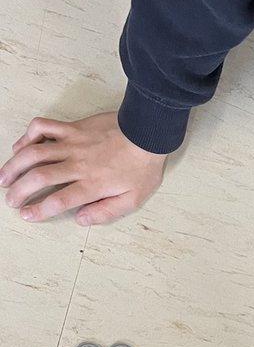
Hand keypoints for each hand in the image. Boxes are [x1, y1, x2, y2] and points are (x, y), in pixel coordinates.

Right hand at [1, 112, 166, 224]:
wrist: (147, 133)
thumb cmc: (143, 166)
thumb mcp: (132, 199)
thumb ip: (105, 211)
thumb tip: (81, 219)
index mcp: (92, 184)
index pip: (59, 201)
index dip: (39, 210)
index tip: (26, 215)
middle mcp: (78, 164)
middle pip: (39, 178)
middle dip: (19, 191)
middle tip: (10, 200)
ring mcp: (72, 143)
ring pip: (34, 153)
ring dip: (14, 166)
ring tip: (3, 178)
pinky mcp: (72, 127)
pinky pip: (43, 127)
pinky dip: (27, 136)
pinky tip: (21, 147)